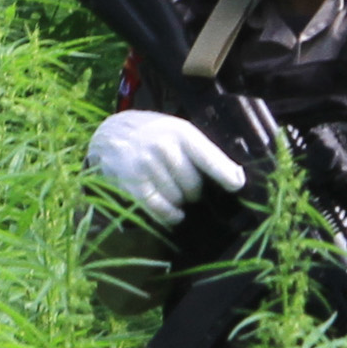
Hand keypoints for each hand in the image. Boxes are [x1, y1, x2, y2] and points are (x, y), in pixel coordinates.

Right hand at [86, 109, 245, 227]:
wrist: (109, 133)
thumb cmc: (151, 134)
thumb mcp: (178, 131)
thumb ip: (205, 152)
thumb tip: (237, 177)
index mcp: (181, 133)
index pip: (209, 158)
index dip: (225, 175)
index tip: (237, 186)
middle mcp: (164, 147)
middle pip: (194, 186)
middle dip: (193, 192)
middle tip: (185, 186)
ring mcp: (147, 166)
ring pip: (177, 199)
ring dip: (179, 202)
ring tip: (172, 192)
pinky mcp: (132, 183)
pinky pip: (159, 209)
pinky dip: (169, 216)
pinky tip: (174, 215)